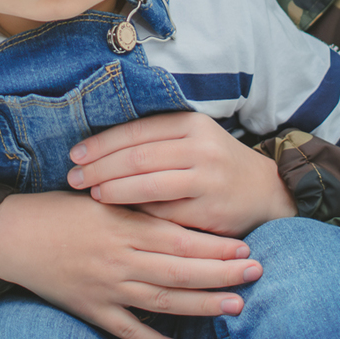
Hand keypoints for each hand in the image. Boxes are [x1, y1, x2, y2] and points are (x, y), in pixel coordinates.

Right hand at [0, 191, 261, 338]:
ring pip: (163, 300)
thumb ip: (138, 208)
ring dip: (202, 305)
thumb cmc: (59, 209)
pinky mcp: (91, 309)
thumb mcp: (100, 199)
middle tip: (256, 272)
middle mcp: (119, 258)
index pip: (178, 236)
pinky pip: (129, 331)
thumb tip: (180, 211)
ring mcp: (106, 287)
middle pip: (180, 269)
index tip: (244, 245)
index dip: (213, 244)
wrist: (13, 235)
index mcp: (122, 225)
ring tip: (235, 306)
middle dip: (221, 272)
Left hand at [66, 111, 296, 238]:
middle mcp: (201, 148)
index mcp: (192, 124)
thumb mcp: (193, 140)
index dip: (102, 143)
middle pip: (137, 157)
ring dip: (113, 190)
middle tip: (73, 178)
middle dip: (100, 168)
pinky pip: (163, 213)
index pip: (136, 131)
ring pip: (148, 185)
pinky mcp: (209, 211)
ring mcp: (207, 180)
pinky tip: (118, 214)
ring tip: (91, 194)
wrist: (266, 192)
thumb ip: (156, 142)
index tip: (76, 155)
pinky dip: (137, 213)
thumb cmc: (216, 164)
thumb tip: (99, 151)